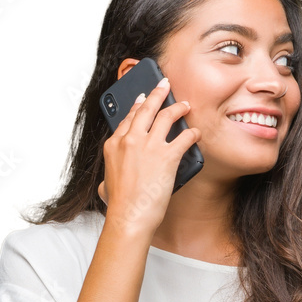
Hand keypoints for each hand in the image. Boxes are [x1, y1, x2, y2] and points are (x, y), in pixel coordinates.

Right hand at [97, 77, 200, 235]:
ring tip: (185, 105)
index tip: (142, 99)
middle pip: (146, 108)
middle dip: (157, 93)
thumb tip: (107, 184)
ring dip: (178, 108)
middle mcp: (130, 140)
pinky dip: (192, 134)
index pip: (128, 118)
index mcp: (114, 145)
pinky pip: (184, 138)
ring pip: (166, 116)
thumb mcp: (106, 186)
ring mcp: (149, 146)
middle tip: (165, 85)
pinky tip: (196, 133)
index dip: (137, 105)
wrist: (129, 216)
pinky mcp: (167, 156)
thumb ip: (108, 178)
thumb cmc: (119, 205)